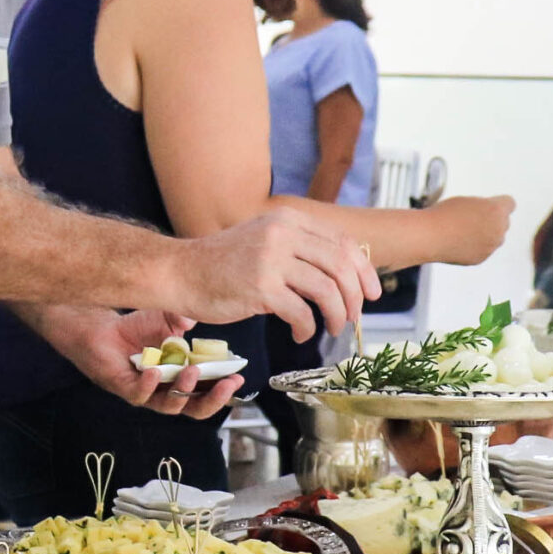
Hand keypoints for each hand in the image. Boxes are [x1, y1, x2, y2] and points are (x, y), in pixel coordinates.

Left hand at [33, 305, 245, 418]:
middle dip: (214, 398)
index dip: (224, 388)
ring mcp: (146, 392)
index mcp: (182, 377)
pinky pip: (140, 395)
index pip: (207, 390)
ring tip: (191, 371)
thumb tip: (191, 321)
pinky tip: (155, 371)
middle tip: (227, 384)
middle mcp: (166, 390)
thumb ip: (181, 318)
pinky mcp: (125, 389)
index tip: (238, 376)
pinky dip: (149, 385)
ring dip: (184, 390)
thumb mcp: (165, 319)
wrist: (100, 328)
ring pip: (170, 405)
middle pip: (195, 407)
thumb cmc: (135, 328)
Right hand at [170, 210, 376, 338]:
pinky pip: (301, 312)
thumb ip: (298, 248)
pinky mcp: (260, 287)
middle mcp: (282, 234)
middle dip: (356, 296)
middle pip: (341, 265)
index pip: (343, 242)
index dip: (364, 271)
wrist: (180, 272)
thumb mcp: (264, 240)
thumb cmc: (221, 264)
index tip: (372, 293)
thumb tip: (341, 273)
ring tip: (332, 328)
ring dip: (337, 314)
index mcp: (288, 220)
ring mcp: (271, 259)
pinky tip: (302, 334)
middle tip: (354, 316)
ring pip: (327, 289)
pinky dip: (307, 328)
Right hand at [427, 194, 514, 264]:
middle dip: (492, 220)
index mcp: (496, 210)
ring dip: (484, 234)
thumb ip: (484, 208)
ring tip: (461, 230)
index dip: (499, 203)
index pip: (509, 203)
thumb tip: (490, 218)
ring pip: (493, 238)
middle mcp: (499, 229)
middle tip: (471, 217)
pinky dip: (474, 247)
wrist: (428, 236)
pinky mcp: (481, 258)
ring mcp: (491, 246)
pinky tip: (458, 242)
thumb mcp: (467, 201)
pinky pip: (483, 250)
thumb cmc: (443, 215)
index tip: (489, 205)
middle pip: (503, 222)